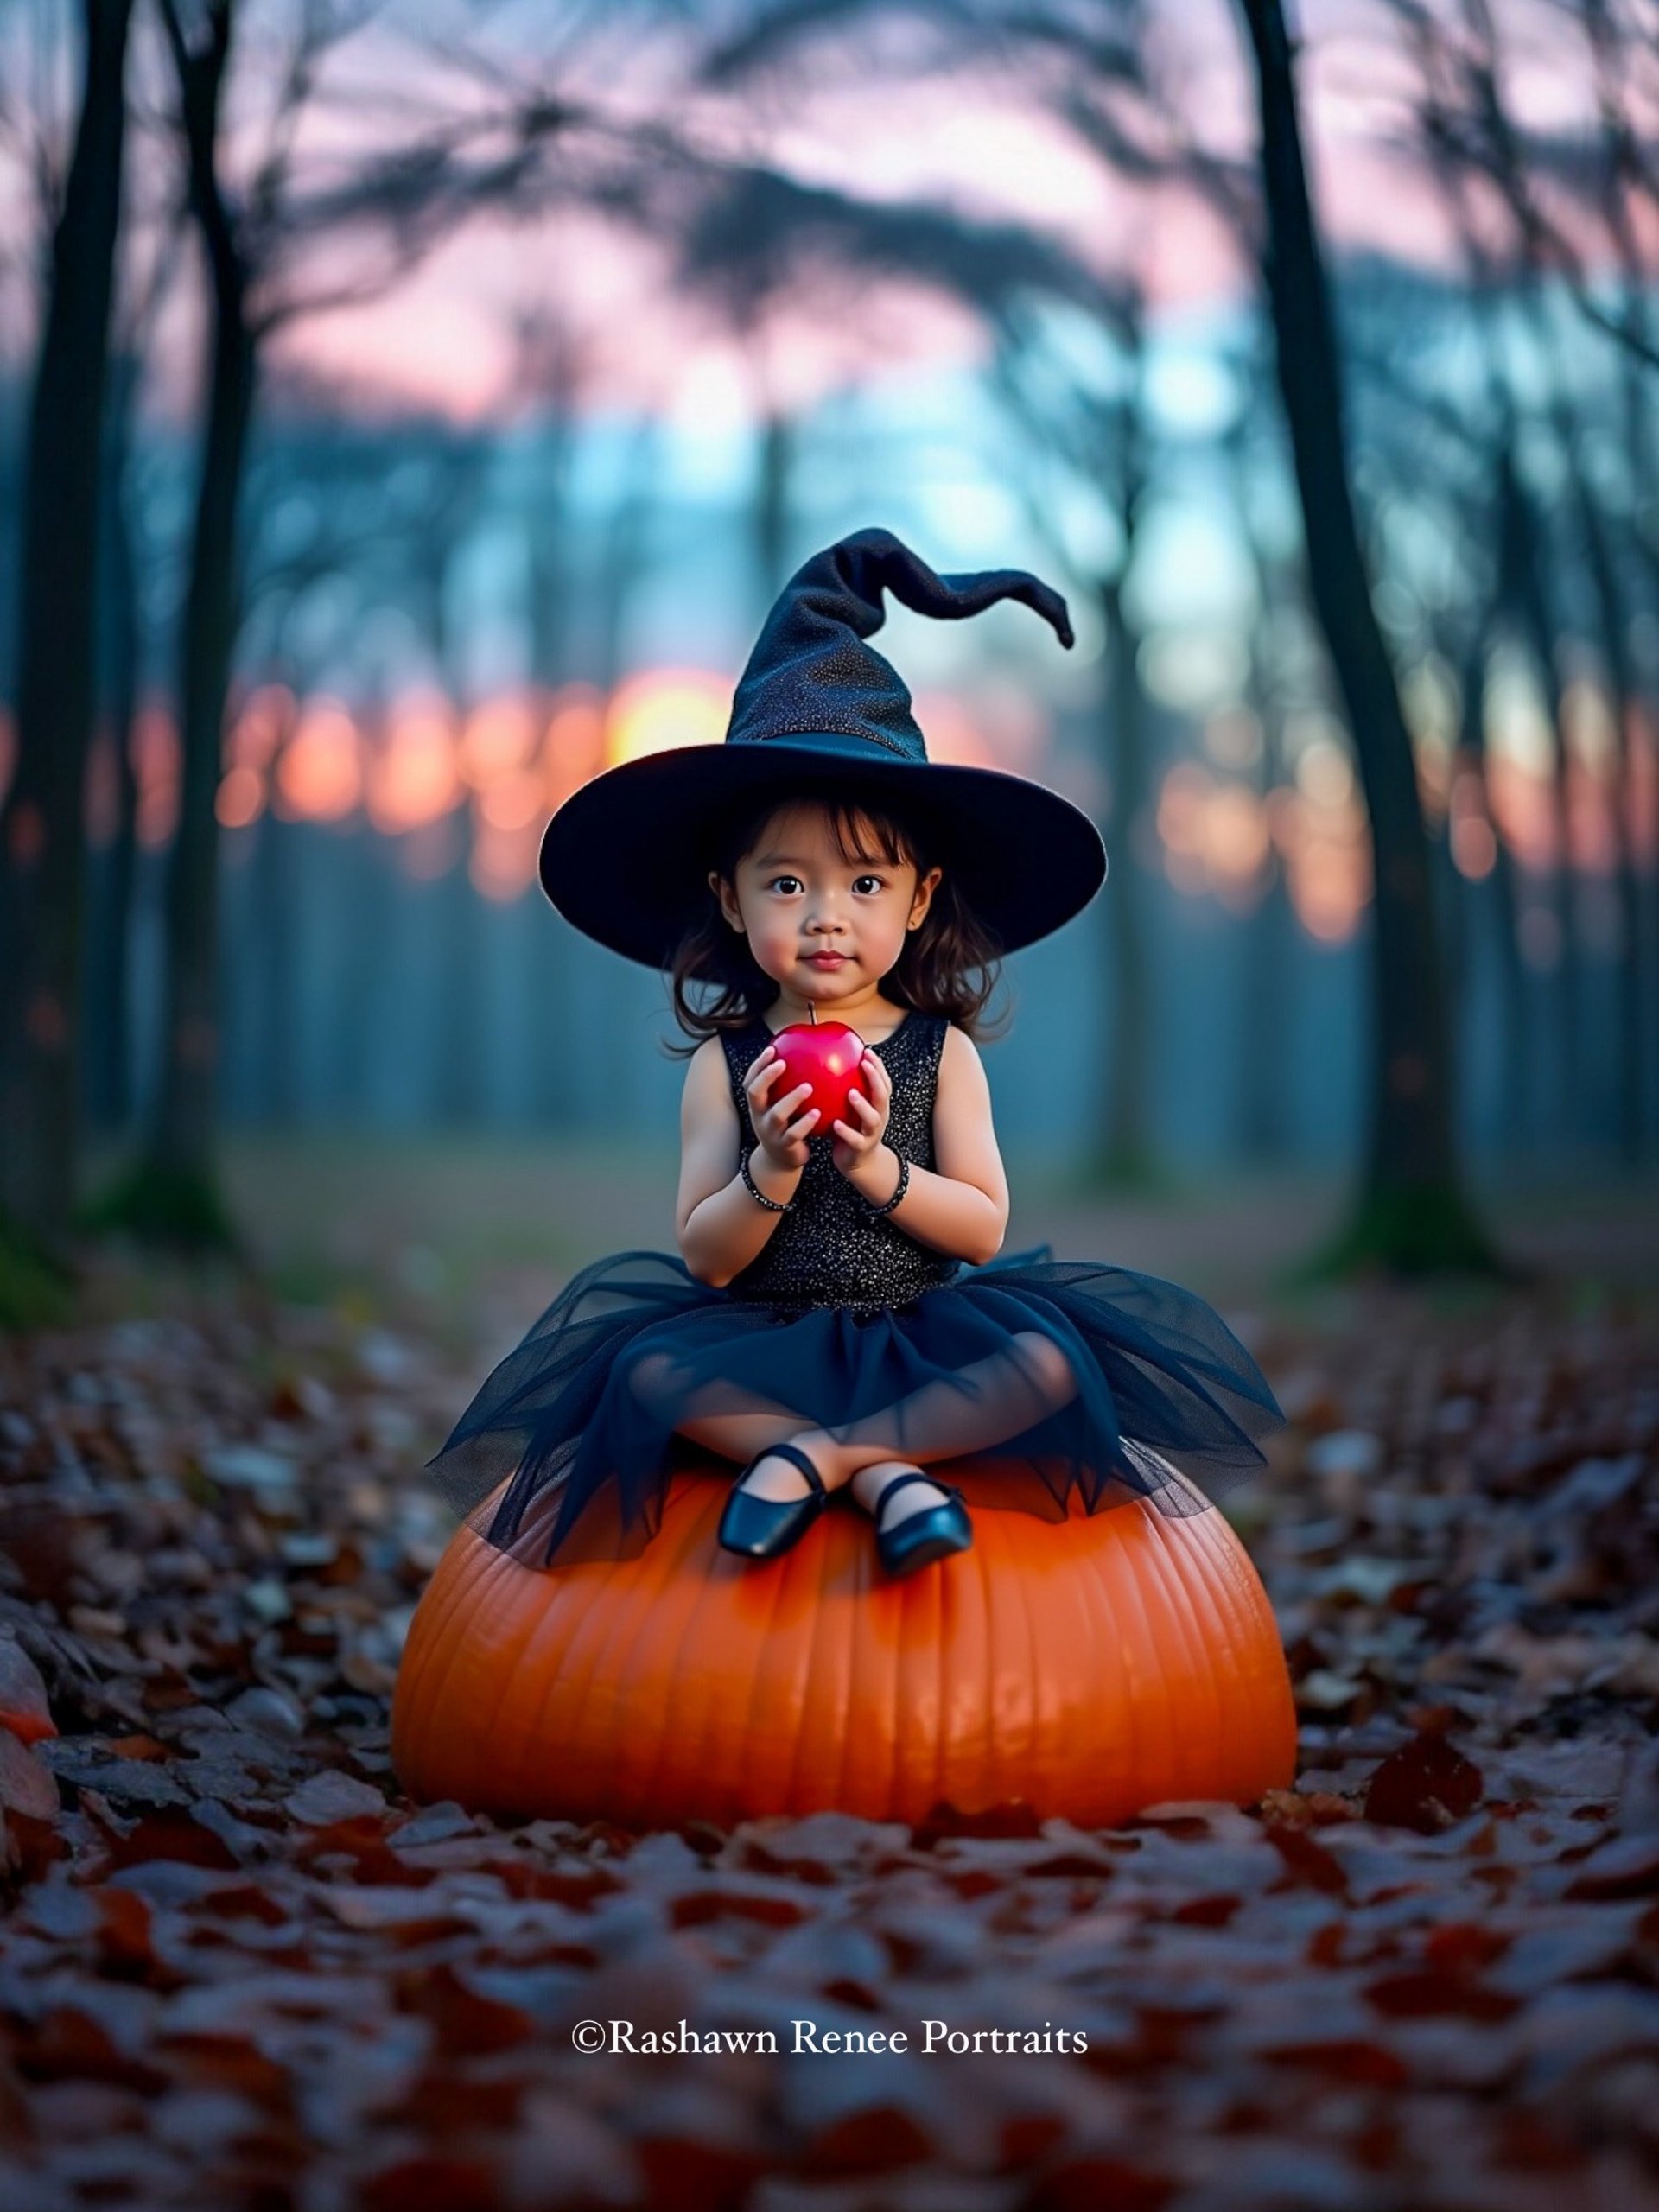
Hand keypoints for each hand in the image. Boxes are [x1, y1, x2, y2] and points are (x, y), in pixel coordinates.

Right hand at [745, 1042, 818, 1172]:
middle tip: (783, 1063)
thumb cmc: (785, 1126)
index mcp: (758, 1104)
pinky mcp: (784, 1145)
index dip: (758, 1065)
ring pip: (777, 1114)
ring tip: (808, 1087)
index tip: (772, 1049)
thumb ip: (787, 1087)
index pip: (750, 1081)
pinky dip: (805, 1123)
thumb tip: (808, 1057)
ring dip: (792, 1099)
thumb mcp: (780, 1106)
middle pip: (755, 1093)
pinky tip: (818, 1113)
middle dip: (766, 1076)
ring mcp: (770, 1132)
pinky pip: (794, 1134)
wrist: (780, 1161)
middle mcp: (760, 1116)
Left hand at [830, 1050, 892, 1179]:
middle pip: (882, 1096)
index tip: (867, 1050)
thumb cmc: (852, 1129)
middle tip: (864, 1064)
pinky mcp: (861, 1148)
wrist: (860, 1163)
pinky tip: (834, 1123)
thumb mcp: (852, 1109)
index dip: (879, 1067)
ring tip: (851, 1093)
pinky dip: (846, 1132)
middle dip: (876, 1078)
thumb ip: (844, 1090)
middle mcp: (879, 1117)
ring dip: (862, 1105)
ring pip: (872, 1118)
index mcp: (878, 1106)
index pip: (883, 1083)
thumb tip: (827, 1065)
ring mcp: (872, 1134)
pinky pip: (855, 1140)